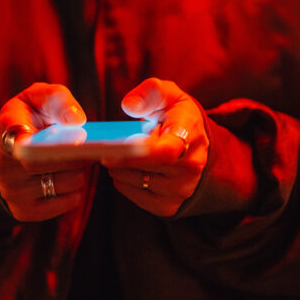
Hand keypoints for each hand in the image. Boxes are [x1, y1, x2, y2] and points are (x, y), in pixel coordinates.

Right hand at [0, 83, 90, 221]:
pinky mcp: (24, 212)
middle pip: (53, 162)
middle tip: (90, 145)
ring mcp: (11, 192)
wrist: (6, 148)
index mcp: (6, 130)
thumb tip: (77, 121)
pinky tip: (68, 177)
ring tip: (73, 160)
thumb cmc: (28, 118)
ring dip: (80, 171)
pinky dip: (76, 190)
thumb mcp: (37, 98)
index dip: (42, 139)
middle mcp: (3, 165)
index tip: (75, 136)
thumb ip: (57, 99)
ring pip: (67, 183)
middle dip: (79, 153)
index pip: (17, 136)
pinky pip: (67, 203)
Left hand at [103, 78, 208, 216]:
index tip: (111, 150)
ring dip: (118, 170)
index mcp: (190, 135)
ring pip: (135, 183)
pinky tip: (126, 170)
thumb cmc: (175, 115)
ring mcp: (182, 190)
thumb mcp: (167, 94)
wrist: (194, 143)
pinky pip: (135, 196)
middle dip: (119, 158)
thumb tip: (130, 106)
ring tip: (118, 155)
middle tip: (105, 148)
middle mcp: (192, 167)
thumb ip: (150, 92)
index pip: (165, 152)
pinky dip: (124, 183)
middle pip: (144, 169)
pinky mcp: (170, 206)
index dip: (135, 154)